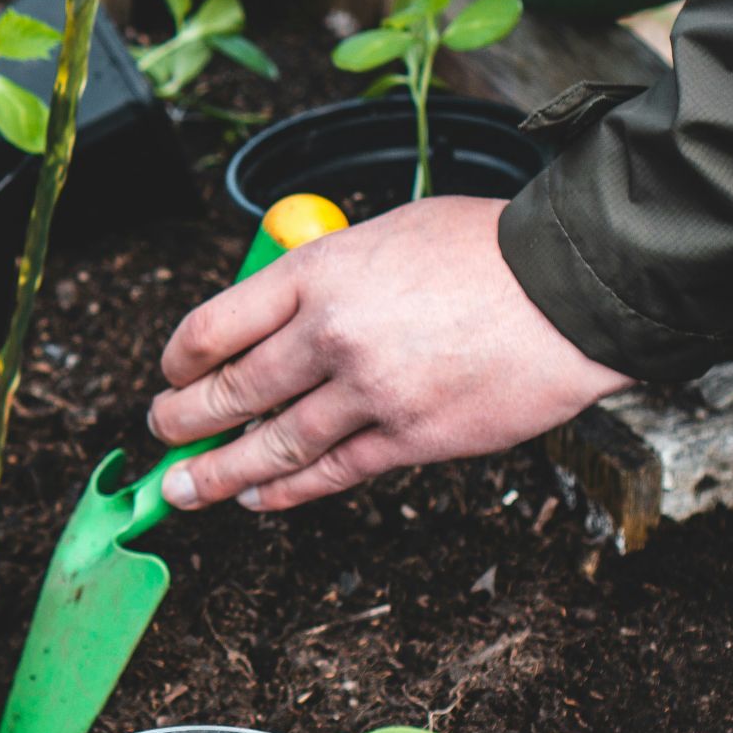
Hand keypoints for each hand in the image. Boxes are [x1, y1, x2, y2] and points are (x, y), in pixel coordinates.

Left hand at [148, 195, 633, 510]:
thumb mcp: (384, 234)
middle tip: (160, 433)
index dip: (179, 358)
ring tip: (183, 488)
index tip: (170, 372)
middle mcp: (332, 335)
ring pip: (271, 445)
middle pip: (231, 391)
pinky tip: (258, 498)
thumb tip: (278, 314)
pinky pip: (330, 473)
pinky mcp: (410, 438)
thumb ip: (325, 275)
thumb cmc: (485, 251)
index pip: (215, 324)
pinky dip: (286, 491)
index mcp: (319, 273)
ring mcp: (369, 393)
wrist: (572, 288)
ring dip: (217, 473)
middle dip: (182, 420)